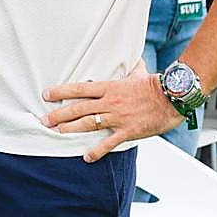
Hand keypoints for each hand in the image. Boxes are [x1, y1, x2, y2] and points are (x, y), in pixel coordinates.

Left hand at [40, 59, 182, 162]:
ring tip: (57, 133)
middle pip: (78, 108)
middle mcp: (110, 102)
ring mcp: (118, 117)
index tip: (47, 95)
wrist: (172, 97)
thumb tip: (132, 59)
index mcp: (109, 87)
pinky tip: (86, 157)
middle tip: (44, 120)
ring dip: (71, 129)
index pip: (79, 89)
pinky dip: (97, 151)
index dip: (61, 91)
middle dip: (59, 114)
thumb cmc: (155, 85)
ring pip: (88, 123)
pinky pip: (109, 142)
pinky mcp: (128, 131)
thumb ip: (130, 68)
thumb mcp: (138, 73)